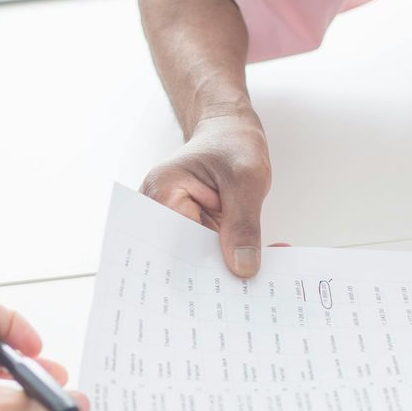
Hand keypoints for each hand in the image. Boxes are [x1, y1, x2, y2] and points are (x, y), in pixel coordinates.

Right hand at [139, 109, 271, 277]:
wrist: (229, 130)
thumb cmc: (233, 142)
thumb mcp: (247, 179)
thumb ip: (244, 224)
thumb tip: (242, 268)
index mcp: (162, 193)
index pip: (180, 246)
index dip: (208, 267)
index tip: (238, 279)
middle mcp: (157, 211)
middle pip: (185, 257)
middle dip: (219, 269)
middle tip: (253, 278)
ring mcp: (171, 222)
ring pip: (198, 259)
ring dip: (226, 263)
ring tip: (254, 266)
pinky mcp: (186, 229)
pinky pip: (205, 252)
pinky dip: (227, 255)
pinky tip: (248, 254)